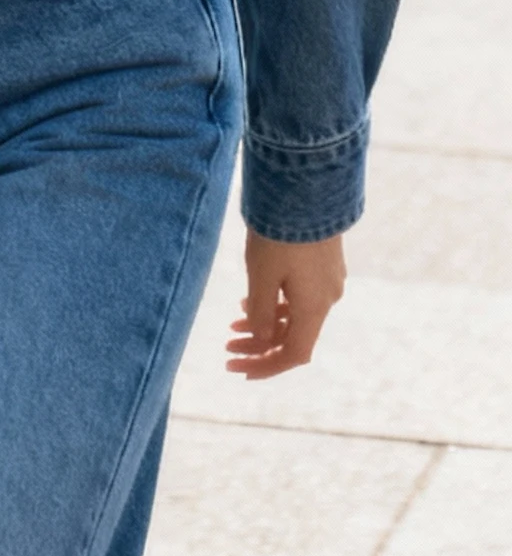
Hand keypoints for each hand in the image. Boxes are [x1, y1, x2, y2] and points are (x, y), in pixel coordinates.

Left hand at [225, 229, 345, 379]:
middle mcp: (327, 297)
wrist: (307, 185)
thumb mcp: (262, 275)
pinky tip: (253, 297)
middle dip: (259, 346)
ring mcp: (328, 278)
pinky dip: (277, 303)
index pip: (294, 354)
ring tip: (234, 321)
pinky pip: (301, 295)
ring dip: (266, 323)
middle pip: (294, 336)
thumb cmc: (280, 231)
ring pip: (296, 314)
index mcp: (315, 307)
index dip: (266, 367)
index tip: (238, 370)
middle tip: (227, 347)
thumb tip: (262, 341)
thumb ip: (261, 312)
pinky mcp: (325, 260)